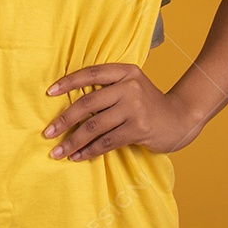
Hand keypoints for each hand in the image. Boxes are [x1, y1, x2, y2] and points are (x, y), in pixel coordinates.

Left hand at [43, 63, 202, 160]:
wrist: (180, 118)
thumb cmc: (147, 103)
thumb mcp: (131, 85)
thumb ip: (108, 87)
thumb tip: (70, 101)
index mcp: (125, 71)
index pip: (91, 72)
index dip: (68, 82)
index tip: (49, 93)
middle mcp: (129, 87)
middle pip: (88, 102)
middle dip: (64, 119)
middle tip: (48, 132)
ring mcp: (134, 108)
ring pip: (95, 126)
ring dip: (73, 141)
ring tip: (58, 152)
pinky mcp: (138, 128)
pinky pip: (107, 142)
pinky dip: (90, 151)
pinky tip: (78, 156)